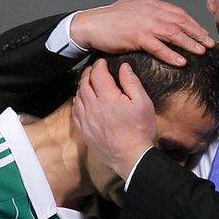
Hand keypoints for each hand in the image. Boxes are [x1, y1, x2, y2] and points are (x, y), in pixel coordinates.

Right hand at [70, 0, 215, 65]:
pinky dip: (171, 54)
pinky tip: (182, 61)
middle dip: (197, 33)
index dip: (193, 24)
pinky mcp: (137, 36)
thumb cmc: (110, 20)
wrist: (91, 24)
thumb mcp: (133, 10)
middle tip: (210, 44)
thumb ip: (149, 13)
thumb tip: (163, 19)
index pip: (179, 13)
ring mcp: (144, 24)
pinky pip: (158, 47)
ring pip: (173, 34)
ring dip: (189, 43)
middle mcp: (151, 11)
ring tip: (202, 52)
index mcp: (151, 4)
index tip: (203, 34)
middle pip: (180, 22)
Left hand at [73, 59, 155, 178]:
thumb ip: (132, 83)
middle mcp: (93, 106)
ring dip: (82, 87)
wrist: (131, 157)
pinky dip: (77, 102)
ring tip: (87, 83)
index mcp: (108, 97)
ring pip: (78, 97)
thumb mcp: (143, 103)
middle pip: (84, 84)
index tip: (102, 62)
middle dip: (88, 73)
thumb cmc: (140, 130)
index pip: (98, 74)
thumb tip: (124, 67)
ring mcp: (86, 120)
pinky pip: (75, 112)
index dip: (99, 65)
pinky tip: (81, 101)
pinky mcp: (84, 131)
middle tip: (93, 69)